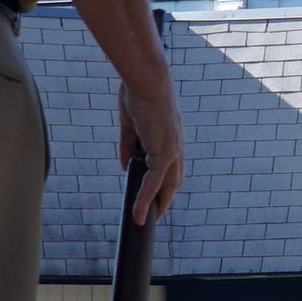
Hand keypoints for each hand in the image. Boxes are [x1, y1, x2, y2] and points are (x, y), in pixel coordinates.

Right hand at [120, 85, 183, 222]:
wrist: (147, 80)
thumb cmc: (139, 94)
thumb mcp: (130, 125)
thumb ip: (128, 147)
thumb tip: (125, 166)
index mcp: (170, 137)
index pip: (171, 166)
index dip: (164, 181)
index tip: (156, 194)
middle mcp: (176, 146)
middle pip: (174, 180)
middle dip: (165, 198)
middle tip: (154, 213)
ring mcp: (172, 150)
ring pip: (166, 186)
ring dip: (157, 204)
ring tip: (146, 219)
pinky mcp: (164, 153)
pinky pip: (153, 183)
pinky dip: (145, 199)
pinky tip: (138, 213)